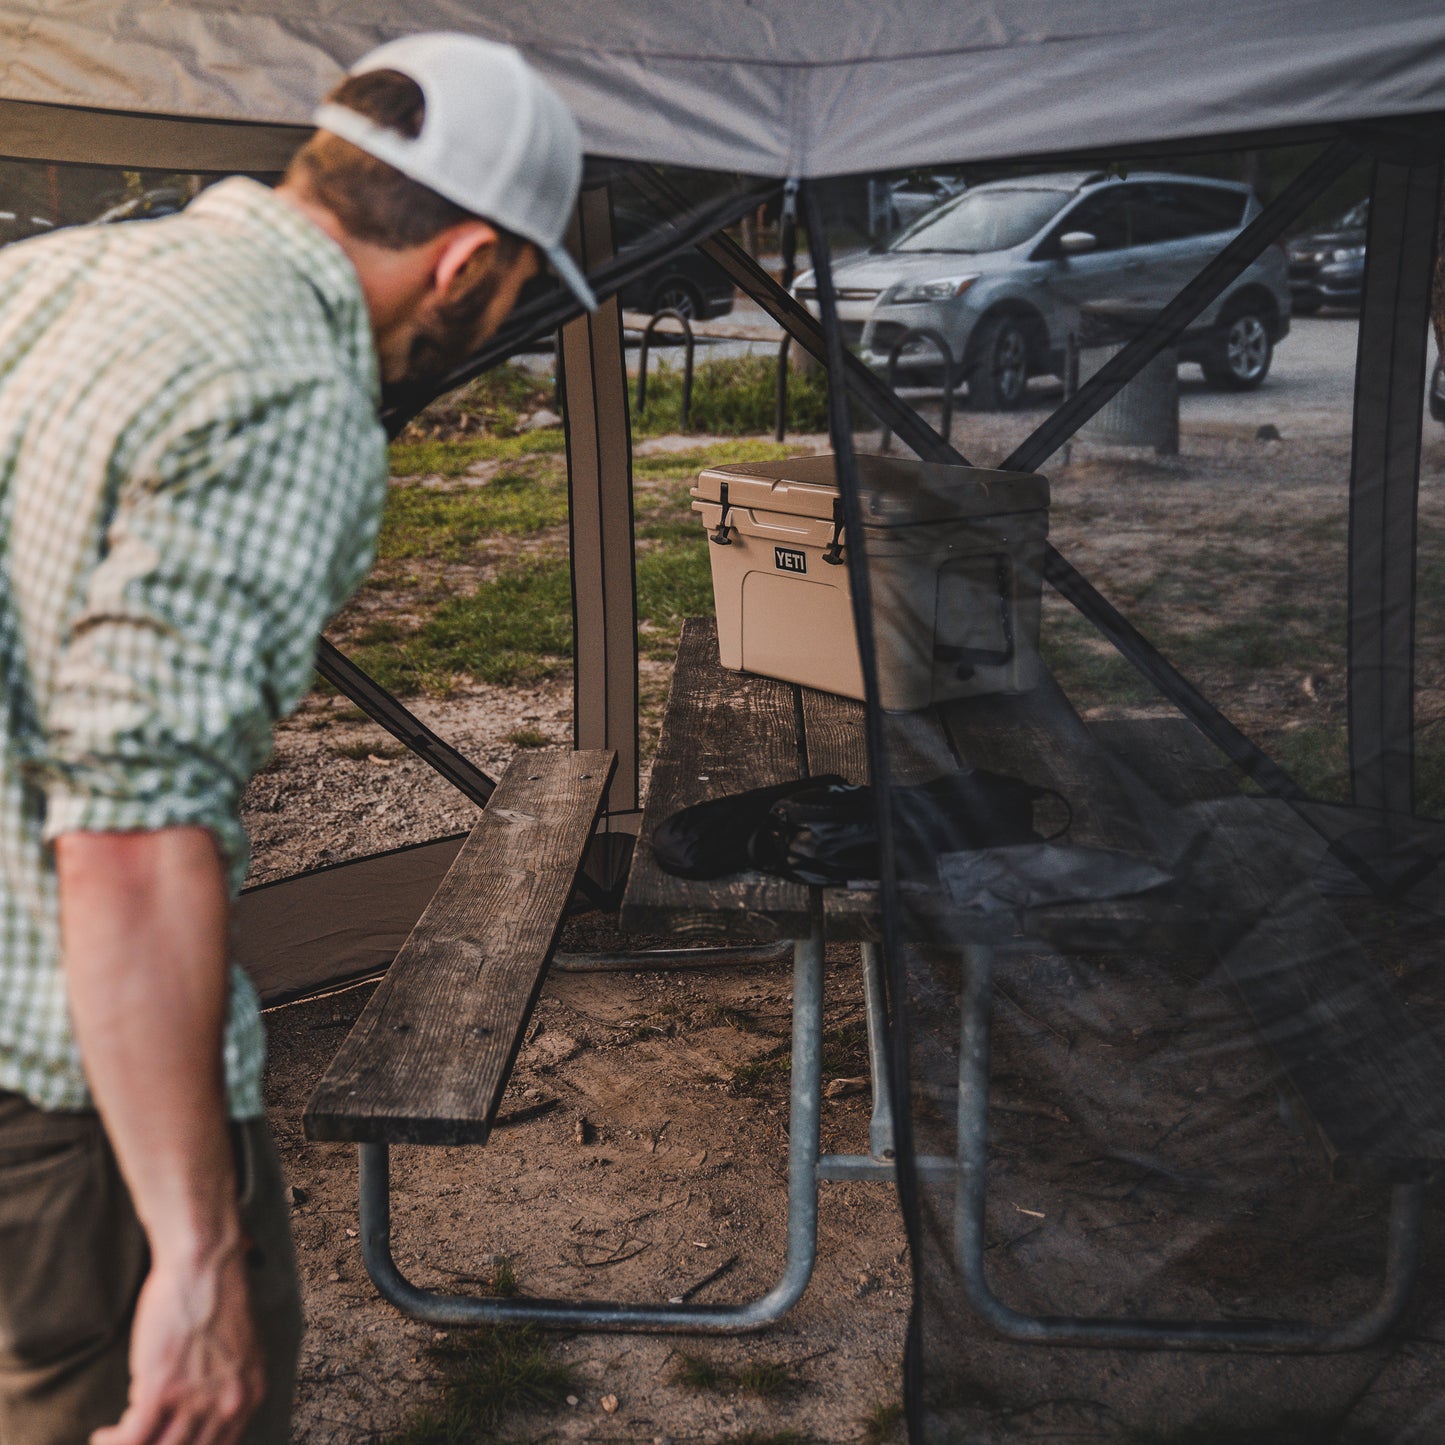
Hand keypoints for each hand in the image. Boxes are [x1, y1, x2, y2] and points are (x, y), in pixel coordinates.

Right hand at [91, 1242, 263, 1444]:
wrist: (206, 1263)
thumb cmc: (217, 1297)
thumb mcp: (239, 1349)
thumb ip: (223, 1386)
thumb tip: (188, 1413)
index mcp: (251, 1395)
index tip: (164, 1444)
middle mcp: (228, 1404)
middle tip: (141, 1442)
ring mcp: (195, 1399)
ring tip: (115, 1441)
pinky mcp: (160, 1388)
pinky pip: (132, 1438)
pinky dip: (113, 1443)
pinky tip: (102, 1437)